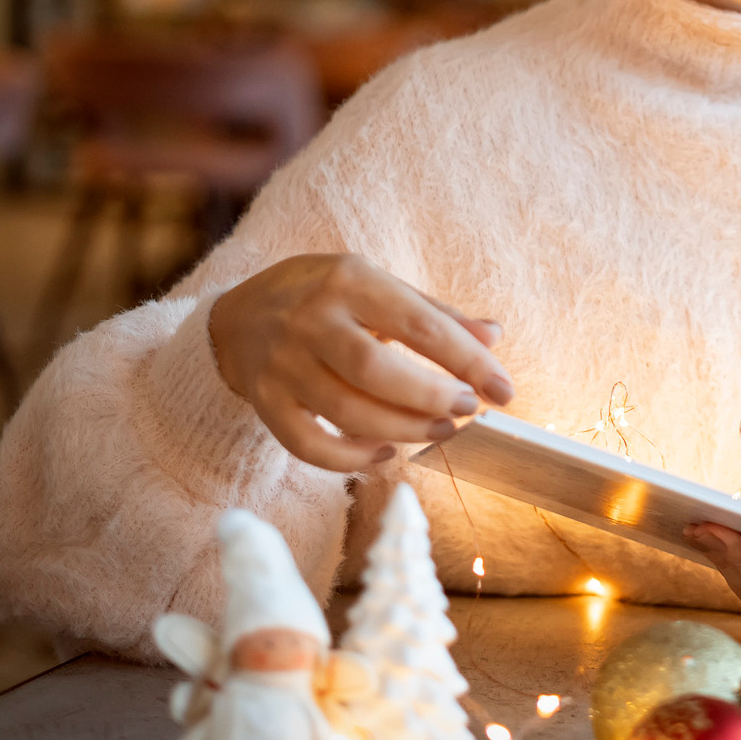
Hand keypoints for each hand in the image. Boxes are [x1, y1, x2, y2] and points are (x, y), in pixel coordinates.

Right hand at [209, 253, 512, 471]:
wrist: (237, 315)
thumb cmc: (325, 298)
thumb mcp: (377, 285)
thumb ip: (434, 314)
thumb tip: (494, 336)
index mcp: (349, 280)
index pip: (420, 324)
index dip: (468, 360)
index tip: (503, 389)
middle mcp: (311, 320)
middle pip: (378, 371)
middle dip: (432, 398)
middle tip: (466, 411)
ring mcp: (283, 364)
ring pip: (348, 412)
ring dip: (404, 431)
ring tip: (439, 431)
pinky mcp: (265, 403)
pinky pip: (310, 445)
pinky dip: (352, 459)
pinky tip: (387, 454)